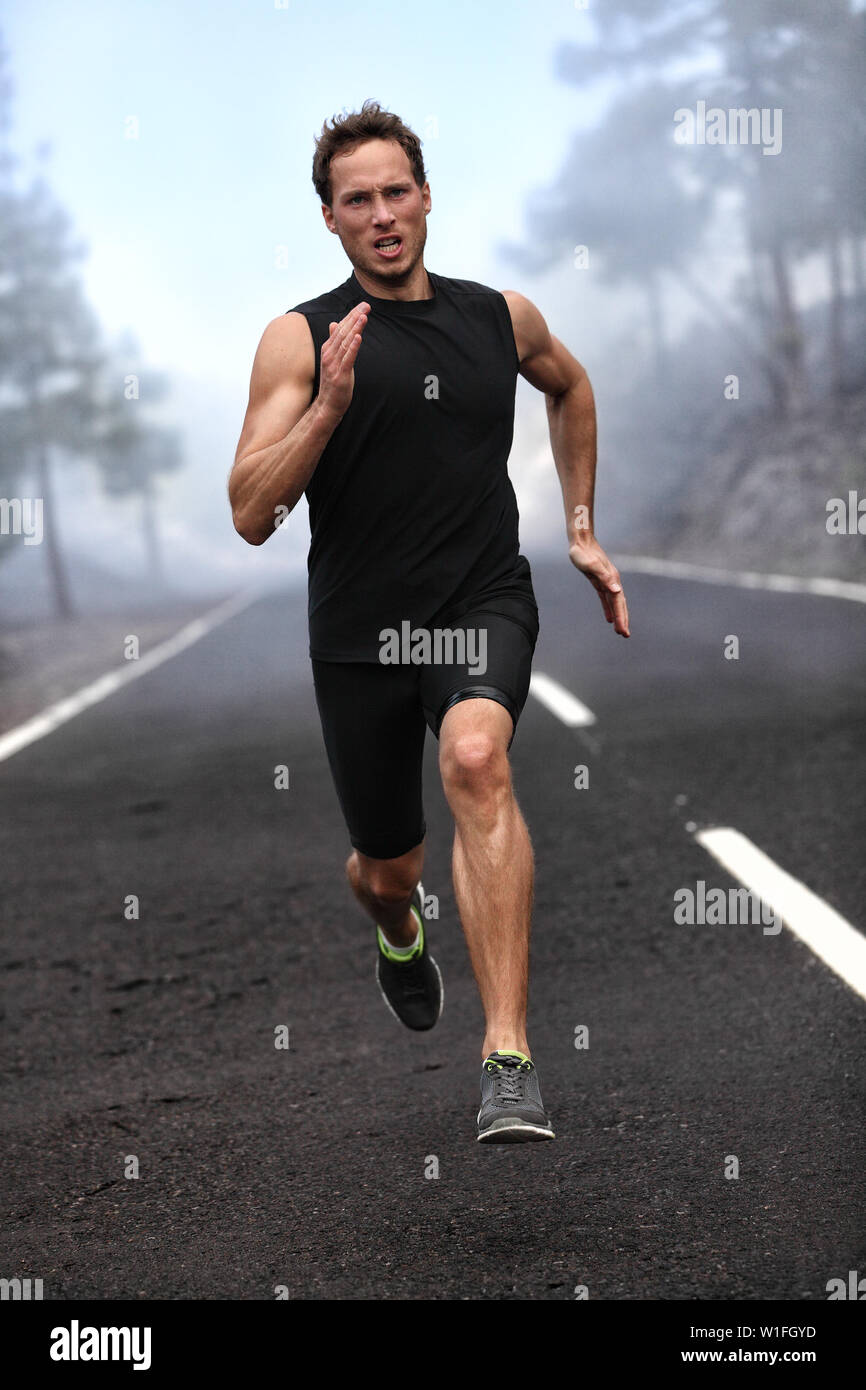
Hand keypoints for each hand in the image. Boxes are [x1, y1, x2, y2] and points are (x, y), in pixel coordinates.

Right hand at [317, 302, 369, 419]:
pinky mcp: (340, 375)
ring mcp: (334, 365)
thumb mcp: (332, 359)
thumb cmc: (332, 382)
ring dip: (355, 328)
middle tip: (366, 305)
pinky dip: (353, 347)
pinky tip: (359, 337)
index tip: (363, 305)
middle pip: (343, 332)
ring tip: (363, 316)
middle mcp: (329, 354)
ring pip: (346, 343)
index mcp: (328, 349)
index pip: (341, 328)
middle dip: (355, 317)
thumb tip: (334, 323)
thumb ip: (334, 341)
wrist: (327, 404)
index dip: (352, 315)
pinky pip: (348, 359)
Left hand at [568, 532, 629, 636]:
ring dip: (618, 616)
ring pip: (615, 603)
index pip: (618, 602)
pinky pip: (606, 599)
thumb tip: (617, 591)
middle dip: (623, 620)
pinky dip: (609, 609)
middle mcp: (612, 581)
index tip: (623, 631)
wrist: (580, 541)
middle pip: (620, 604)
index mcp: (612, 579)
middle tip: (625, 635)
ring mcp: (607, 582)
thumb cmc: (583, 553)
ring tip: (620, 630)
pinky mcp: (599, 581)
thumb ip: (605, 578)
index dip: (621, 617)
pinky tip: (609, 619)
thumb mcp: (592, 566)